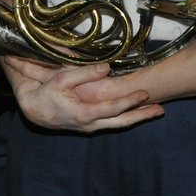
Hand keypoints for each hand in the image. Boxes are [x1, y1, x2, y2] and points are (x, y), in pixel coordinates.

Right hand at [0, 55, 163, 132]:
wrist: (34, 110)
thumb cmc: (47, 92)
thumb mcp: (62, 78)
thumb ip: (84, 73)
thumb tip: (107, 68)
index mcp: (84, 114)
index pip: (113, 109)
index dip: (130, 102)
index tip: (145, 94)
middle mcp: (90, 125)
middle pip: (122, 122)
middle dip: (142, 116)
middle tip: (161, 109)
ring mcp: (91, 127)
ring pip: (119, 124)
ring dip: (138, 117)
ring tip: (156, 111)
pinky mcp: (91, 125)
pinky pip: (113, 123)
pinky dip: (127, 117)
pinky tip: (137, 111)